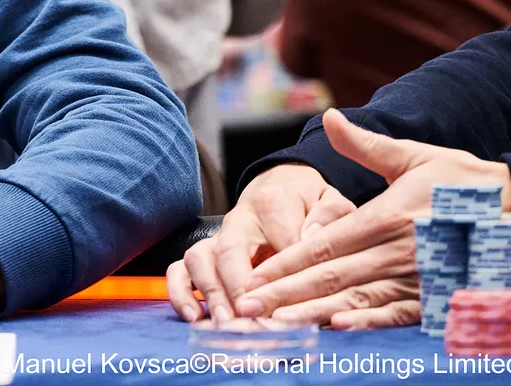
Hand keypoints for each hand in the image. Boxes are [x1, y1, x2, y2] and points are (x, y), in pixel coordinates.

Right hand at [166, 164, 352, 323]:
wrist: (282, 185)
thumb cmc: (309, 202)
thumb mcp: (330, 201)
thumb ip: (329, 216)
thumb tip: (311, 237)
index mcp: (273, 203)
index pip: (280, 242)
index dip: (285, 278)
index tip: (294, 309)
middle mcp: (238, 219)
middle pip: (229, 252)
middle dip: (237, 290)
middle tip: (252, 322)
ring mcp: (217, 237)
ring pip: (199, 259)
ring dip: (211, 294)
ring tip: (226, 324)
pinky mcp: (204, 251)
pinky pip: (179, 268)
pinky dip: (180, 292)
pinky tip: (194, 317)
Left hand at [231, 109, 510, 328]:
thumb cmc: (457, 181)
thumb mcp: (412, 157)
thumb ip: (365, 146)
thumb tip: (330, 117)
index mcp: (385, 217)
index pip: (323, 245)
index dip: (285, 263)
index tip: (253, 276)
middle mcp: (398, 251)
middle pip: (331, 277)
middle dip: (286, 293)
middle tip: (248, 306)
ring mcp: (417, 277)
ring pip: (357, 300)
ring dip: (315, 313)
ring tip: (279, 323)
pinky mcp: (435, 296)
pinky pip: (396, 315)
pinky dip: (368, 323)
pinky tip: (339, 328)